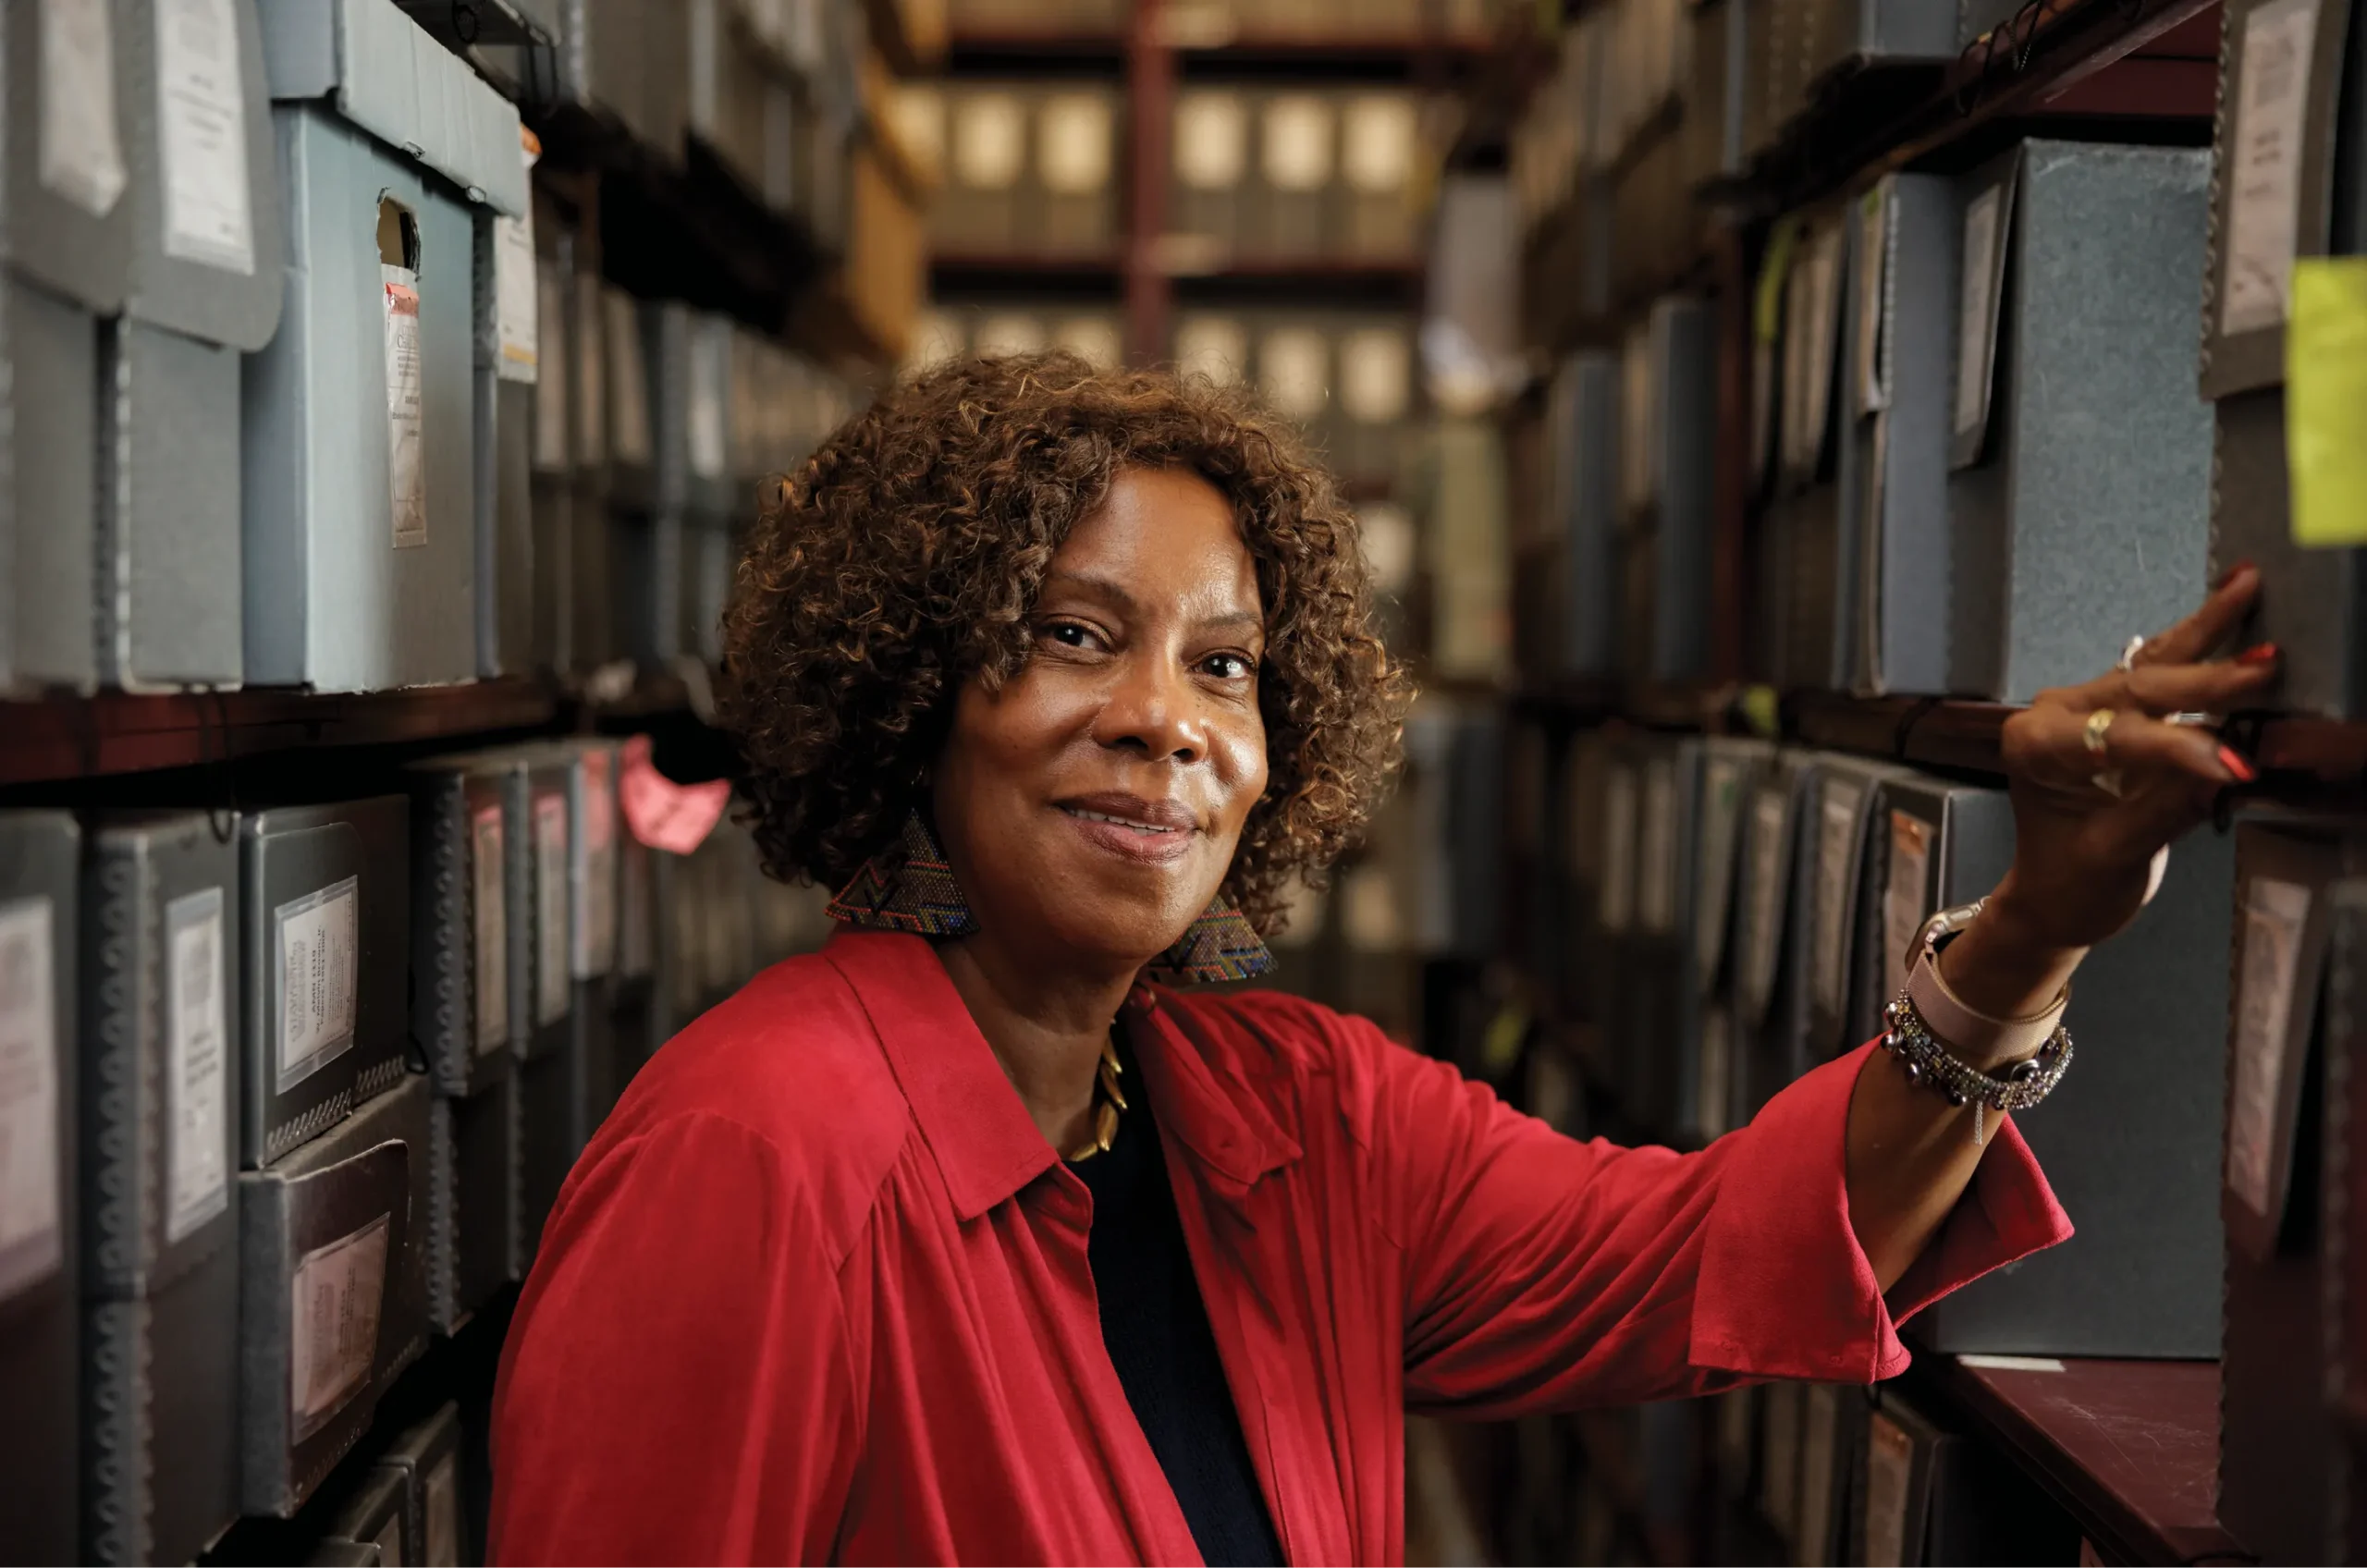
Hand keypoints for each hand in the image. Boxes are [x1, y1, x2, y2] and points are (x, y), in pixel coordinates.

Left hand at [1942, 569, 2276, 1022]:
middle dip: (2207, 678)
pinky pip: (2161, 670)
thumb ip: (2168, 808)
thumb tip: (2227, 767)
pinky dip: (2201, 642)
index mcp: (2034, 747)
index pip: (2115, 738)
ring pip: (2152, 663)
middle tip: (2267, 661)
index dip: (2177, 749)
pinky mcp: (2116, 708)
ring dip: (2206, 628)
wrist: (2052, 896)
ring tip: (2246, 584)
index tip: (2231, 763)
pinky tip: (2231, 603)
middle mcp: (2053, 713)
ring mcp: (2085, 705)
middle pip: (2140, 688)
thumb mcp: (2116, 855)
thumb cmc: (2070, 882)